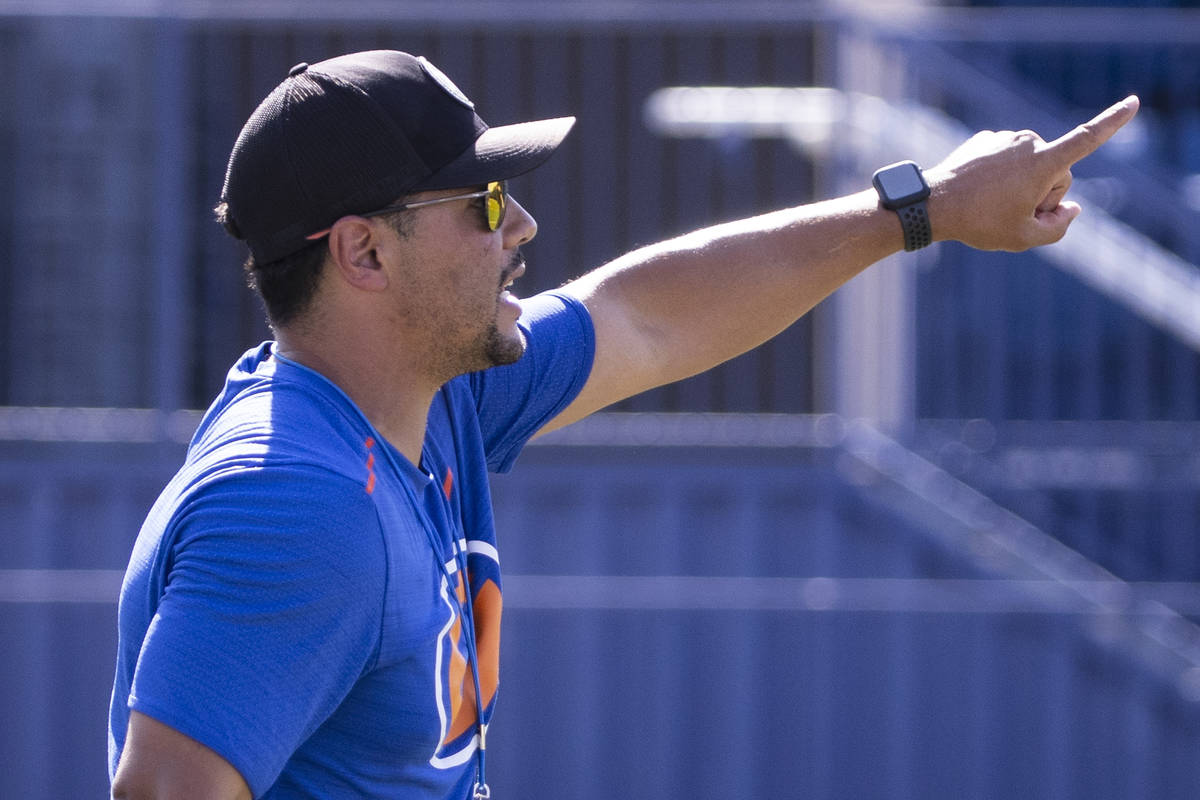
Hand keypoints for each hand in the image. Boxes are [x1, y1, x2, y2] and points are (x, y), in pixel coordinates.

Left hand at [926, 96, 1139, 251]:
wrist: (930, 205)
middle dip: (1043, 195)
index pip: (1087, 140)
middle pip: (1056, 173)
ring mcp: (1004, 138)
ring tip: (991, 203)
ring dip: (1021, 186)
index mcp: (1043, 162)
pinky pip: (1007, 161)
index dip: (1113, 123)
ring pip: (1030, 167)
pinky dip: (1000, 176)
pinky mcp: (986, 140)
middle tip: (1012, 213)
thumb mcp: (1023, 238)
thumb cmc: (978, 223)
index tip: (1134, 102)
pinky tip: (979, 190)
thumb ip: (1058, 227)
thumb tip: (1072, 209)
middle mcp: (1028, 141)